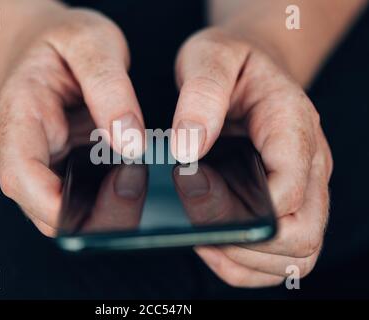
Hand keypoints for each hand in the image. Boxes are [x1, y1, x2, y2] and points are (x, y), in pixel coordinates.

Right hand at [0, 8, 144, 235]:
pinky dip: (107, 201)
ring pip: (64, 216)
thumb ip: (109, 89)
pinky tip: (128, 178)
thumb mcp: (90, 42)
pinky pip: (79, 203)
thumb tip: (131, 143)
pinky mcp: (58, 173)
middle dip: (94, 214)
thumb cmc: (62, 42)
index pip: (21, 177)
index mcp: (16, 119)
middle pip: (45, 212)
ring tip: (135, 176)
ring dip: (104, 212)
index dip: (57, 204)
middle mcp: (19, 154)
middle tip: (136, 180)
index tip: (111, 193)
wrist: (48, 47)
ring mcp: (39, 167)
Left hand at [172, 28, 332, 286]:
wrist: (250, 66)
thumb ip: (202, 94)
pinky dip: (250, 264)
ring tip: (205, 240)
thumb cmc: (232, 62)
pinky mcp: (289, 202)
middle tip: (200, 226)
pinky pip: (283, 255)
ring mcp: (302, 187)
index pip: (289, 187)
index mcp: (292, 124)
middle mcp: (308, 162)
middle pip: (303, 233)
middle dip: (249, 243)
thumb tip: (189, 149)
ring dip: (250, 260)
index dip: (247, 209)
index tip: (196, 194)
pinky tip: (216, 246)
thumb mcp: (210, 57)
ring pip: (298, 254)